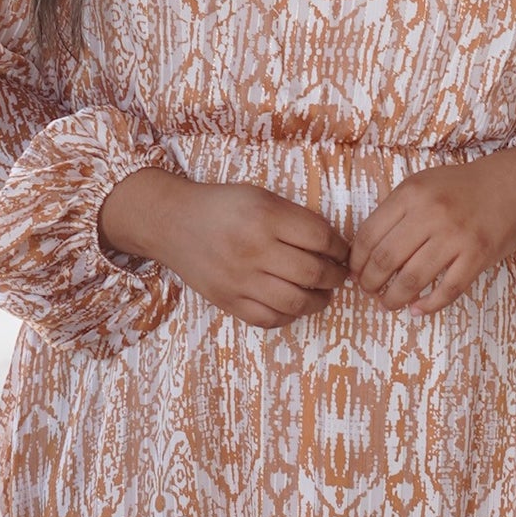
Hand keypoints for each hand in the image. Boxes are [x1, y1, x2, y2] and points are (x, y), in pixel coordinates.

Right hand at [97, 168, 349, 329]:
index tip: (343, 252)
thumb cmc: (222, 206)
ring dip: (318, 301)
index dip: (340, 248)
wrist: (173, 223)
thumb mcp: (261, 197)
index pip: (321, 238)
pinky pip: (268, 319)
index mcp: (265, 217)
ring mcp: (239, 279)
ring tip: (322, 294)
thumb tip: (333, 246)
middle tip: (339, 275)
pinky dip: (289, 316)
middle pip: (313, 273)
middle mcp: (253, 249)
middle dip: (335, 277)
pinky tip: (294, 305)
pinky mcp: (227, 301)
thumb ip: (295, 219)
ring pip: (295, 302)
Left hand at [346, 146, 515, 316]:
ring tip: (388, 303)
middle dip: (370, 282)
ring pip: (412, 279)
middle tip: (368, 291)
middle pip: (386, 260)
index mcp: (411, 194)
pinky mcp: (477, 255)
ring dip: (394, 298)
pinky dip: (429, 305)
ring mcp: (456, 236)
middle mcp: (431, 213)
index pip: (369, 234)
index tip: (355, 272)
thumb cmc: (461, 188)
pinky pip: (448, 290)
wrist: (512, 186)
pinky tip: (418, 310)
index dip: (357, 260)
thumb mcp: (422, 184)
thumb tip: (364, 251)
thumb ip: (396, 211)